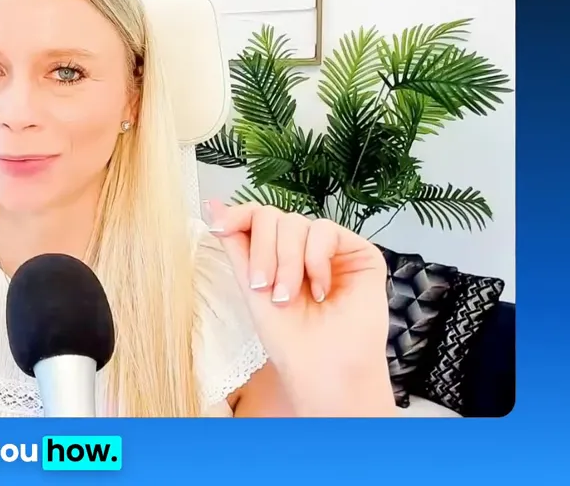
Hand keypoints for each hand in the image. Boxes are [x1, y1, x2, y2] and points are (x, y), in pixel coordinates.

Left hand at [205, 201, 393, 415]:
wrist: (322, 366)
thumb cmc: (288, 337)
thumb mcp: (250, 285)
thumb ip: (235, 243)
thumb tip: (211, 203)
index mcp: (276, 253)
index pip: (255, 217)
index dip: (236, 215)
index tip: (218, 227)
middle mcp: (303, 246)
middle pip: (271, 216)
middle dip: (263, 252)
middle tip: (264, 287)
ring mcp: (331, 248)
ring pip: (295, 222)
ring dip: (287, 262)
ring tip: (289, 297)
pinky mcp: (359, 251)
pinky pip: (325, 230)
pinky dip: (315, 259)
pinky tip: (321, 290)